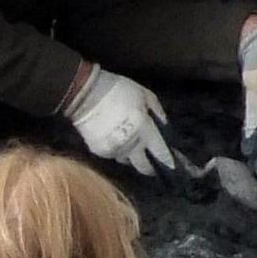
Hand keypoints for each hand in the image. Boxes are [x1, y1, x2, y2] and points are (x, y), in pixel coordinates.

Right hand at [65, 66, 184, 177]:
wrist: (85, 93)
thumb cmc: (118, 90)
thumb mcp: (144, 94)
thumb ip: (158, 112)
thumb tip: (164, 126)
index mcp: (144, 130)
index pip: (160, 153)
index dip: (167, 160)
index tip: (170, 162)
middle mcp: (130, 145)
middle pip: (144, 167)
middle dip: (149, 166)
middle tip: (150, 160)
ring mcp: (114, 150)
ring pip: (127, 161)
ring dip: (131, 155)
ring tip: (129, 143)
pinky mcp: (99, 151)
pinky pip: (113, 154)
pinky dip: (117, 149)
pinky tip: (115, 137)